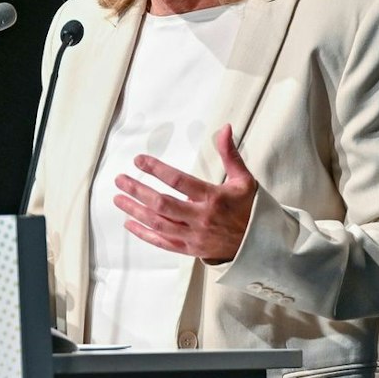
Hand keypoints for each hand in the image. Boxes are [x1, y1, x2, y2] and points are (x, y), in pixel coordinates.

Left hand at [114, 124, 256, 263]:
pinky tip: (129, 223)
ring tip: (118, 198)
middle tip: (120, 180)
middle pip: (162, 204)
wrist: (260, 243)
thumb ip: (229, 154)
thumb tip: (225, 128)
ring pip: (158, 223)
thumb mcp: (243, 179)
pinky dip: (144, 234)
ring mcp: (194, 235)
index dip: (157, 170)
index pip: (179, 181)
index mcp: (213, 197)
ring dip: (135, 211)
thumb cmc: (250, 208)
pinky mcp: (190, 249)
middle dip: (138, 191)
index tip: (139, 161)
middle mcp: (201, 218)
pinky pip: (162, 242)